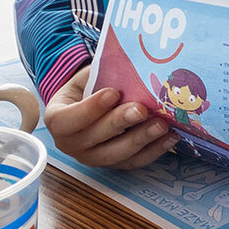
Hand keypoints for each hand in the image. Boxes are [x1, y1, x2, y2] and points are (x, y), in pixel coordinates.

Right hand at [43, 67, 178, 168]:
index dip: (90, 108)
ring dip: (141, 140)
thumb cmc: (87, 87)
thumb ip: (99, 74)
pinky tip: (170, 138)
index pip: (68, 120)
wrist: (88, 106)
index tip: (112, 92)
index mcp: (57, 120)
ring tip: (162, 125)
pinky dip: (153, 151)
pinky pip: (133, 162)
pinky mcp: (113, 165)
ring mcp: (92, 158)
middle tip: (142, 109)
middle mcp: (70, 144)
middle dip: (120, 123)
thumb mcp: (86, 77)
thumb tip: (128, 63)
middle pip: (94, 139)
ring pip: (116, 155)